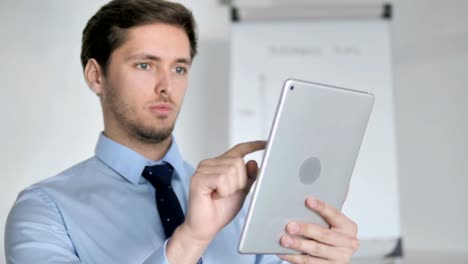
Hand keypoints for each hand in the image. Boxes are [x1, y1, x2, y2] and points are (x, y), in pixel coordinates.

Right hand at [167, 141, 265, 262]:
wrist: (205, 227)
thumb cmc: (220, 210)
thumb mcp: (241, 192)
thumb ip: (248, 177)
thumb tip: (253, 162)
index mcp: (221, 165)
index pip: (238, 150)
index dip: (253, 146)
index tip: (265, 143)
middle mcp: (211, 164)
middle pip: (238, 161)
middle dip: (240, 181)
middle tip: (228, 193)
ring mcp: (203, 169)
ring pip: (231, 170)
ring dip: (231, 188)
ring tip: (220, 195)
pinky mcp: (198, 178)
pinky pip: (222, 178)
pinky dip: (223, 191)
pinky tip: (214, 196)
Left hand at [277, 197, 359, 263]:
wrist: (336, 256)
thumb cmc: (333, 233)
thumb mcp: (334, 221)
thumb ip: (329, 206)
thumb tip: (326, 181)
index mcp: (349, 227)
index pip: (335, 214)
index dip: (321, 207)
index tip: (308, 200)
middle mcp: (348, 243)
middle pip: (325, 235)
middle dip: (306, 229)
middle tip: (290, 225)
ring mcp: (339, 258)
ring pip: (316, 250)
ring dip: (298, 245)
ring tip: (284, 239)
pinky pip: (309, 263)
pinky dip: (294, 258)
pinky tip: (282, 252)